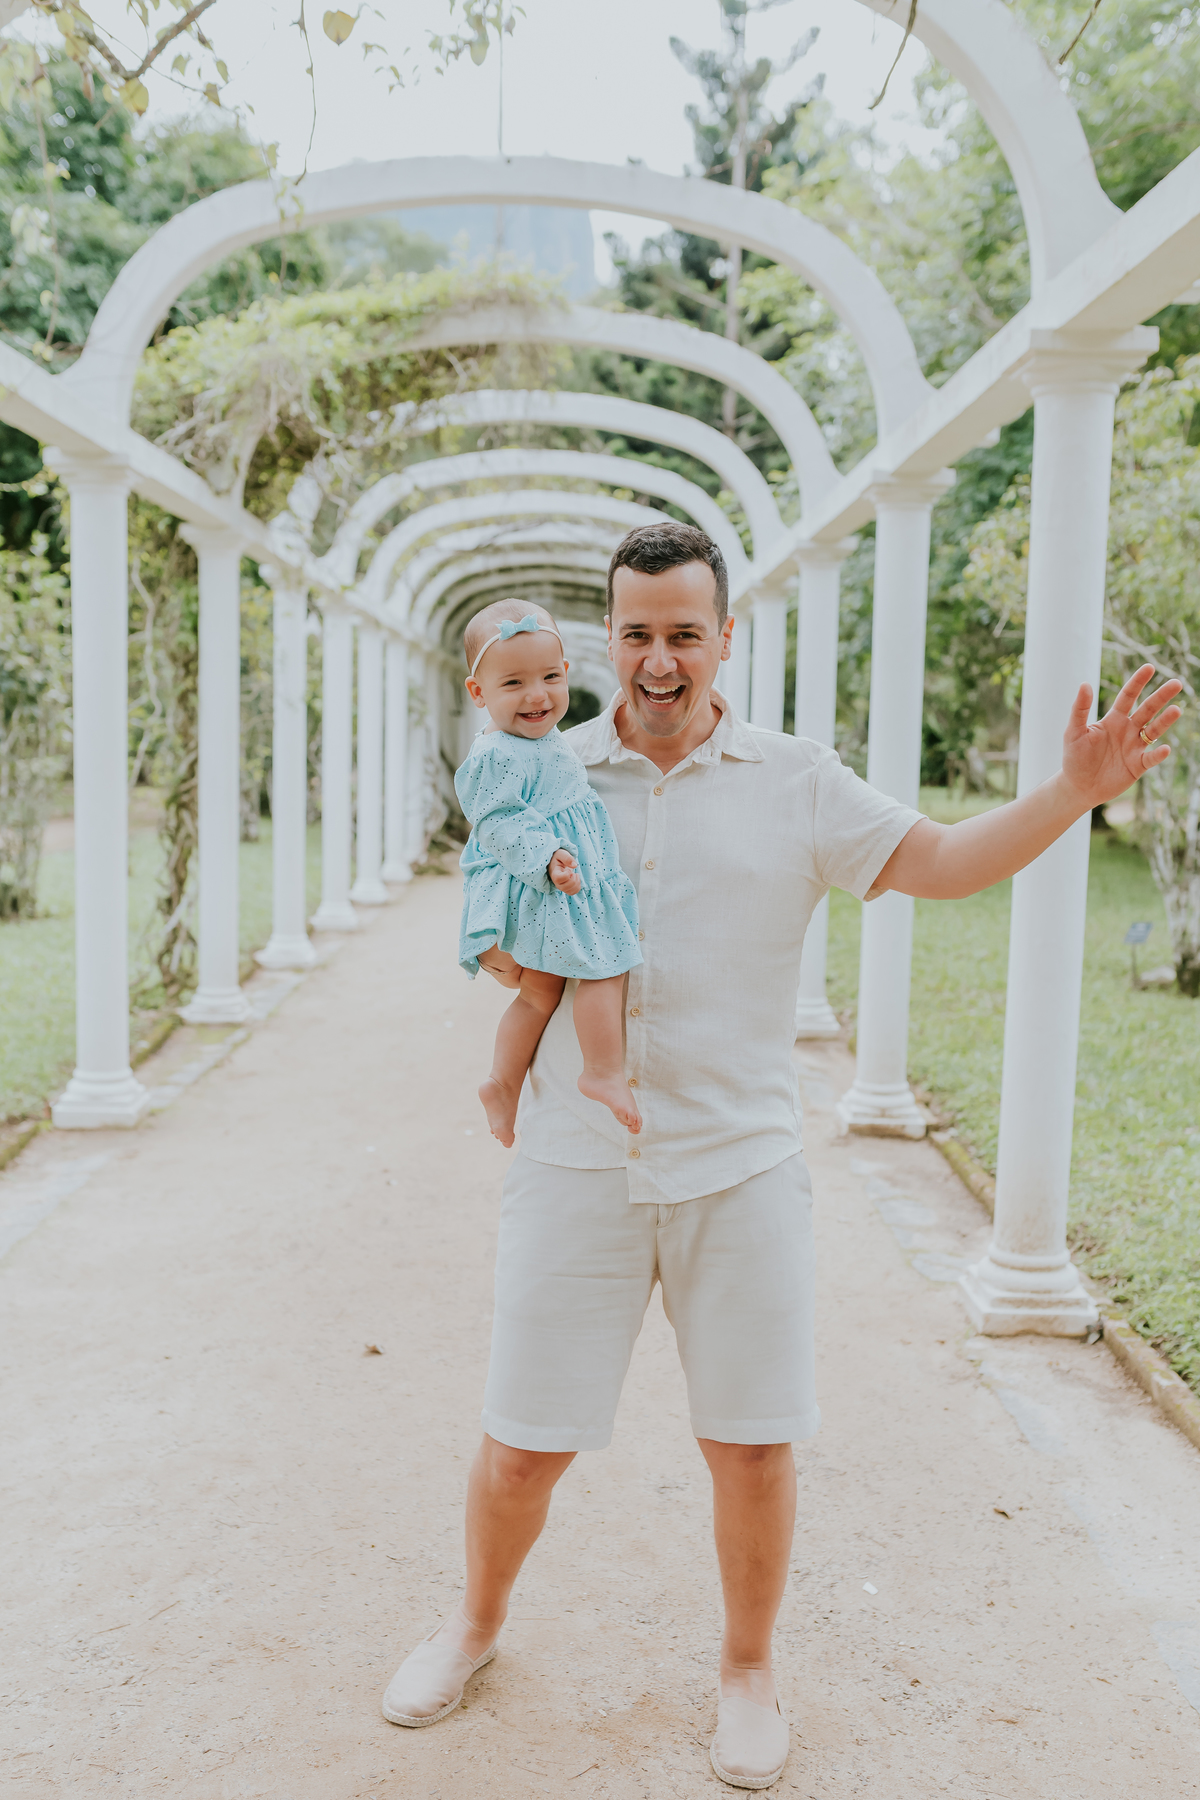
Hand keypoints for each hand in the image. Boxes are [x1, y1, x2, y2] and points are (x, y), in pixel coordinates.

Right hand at [548, 849, 581, 895]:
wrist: (557, 862)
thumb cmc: (559, 858)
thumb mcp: (561, 853)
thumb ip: (567, 858)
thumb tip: (575, 866)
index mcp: (554, 873)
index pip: (558, 879)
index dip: (566, 874)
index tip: (568, 869)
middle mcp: (556, 883)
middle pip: (565, 887)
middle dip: (573, 879)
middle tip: (572, 872)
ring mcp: (561, 887)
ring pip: (571, 891)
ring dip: (577, 882)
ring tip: (575, 875)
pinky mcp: (566, 889)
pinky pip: (574, 892)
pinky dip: (578, 886)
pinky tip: (576, 879)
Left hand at [1061, 664, 1183, 807]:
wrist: (1078, 787)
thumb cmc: (1074, 758)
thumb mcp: (1073, 732)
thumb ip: (1079, 709)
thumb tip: (1085, 684)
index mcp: (1113, 719)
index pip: (1128, 696)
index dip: (1138, 682)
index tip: (1149, 667)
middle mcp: (1128, 730)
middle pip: (1148, 709)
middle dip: (1161, 696)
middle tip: (1176, 683)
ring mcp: (1135, 747)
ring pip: (1154, 730)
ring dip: (1165, 721)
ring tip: (1177, 709)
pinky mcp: (1138, 765)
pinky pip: (1151, 758)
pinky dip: (1158, 754)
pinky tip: (1164, 749)